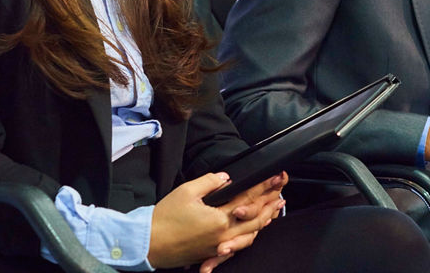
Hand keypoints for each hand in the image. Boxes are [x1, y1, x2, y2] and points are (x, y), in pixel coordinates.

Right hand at [148, 171, 286, 270]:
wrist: (148, 244)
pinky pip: (238, 246)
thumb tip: (226, 178)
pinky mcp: (211, 253)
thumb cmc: (164, 219)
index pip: (248, 199)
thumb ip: (210, 182)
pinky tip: (253, 230)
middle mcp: (223, 235)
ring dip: (264, 220)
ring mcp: (219, 246)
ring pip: (250, 235)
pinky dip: (250, 236)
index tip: (276, 177)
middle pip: (256, 219)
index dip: (264, 186)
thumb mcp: (186, 192)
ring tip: (274, 209)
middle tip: (281, 192)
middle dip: (271, 204)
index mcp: (219, 218)